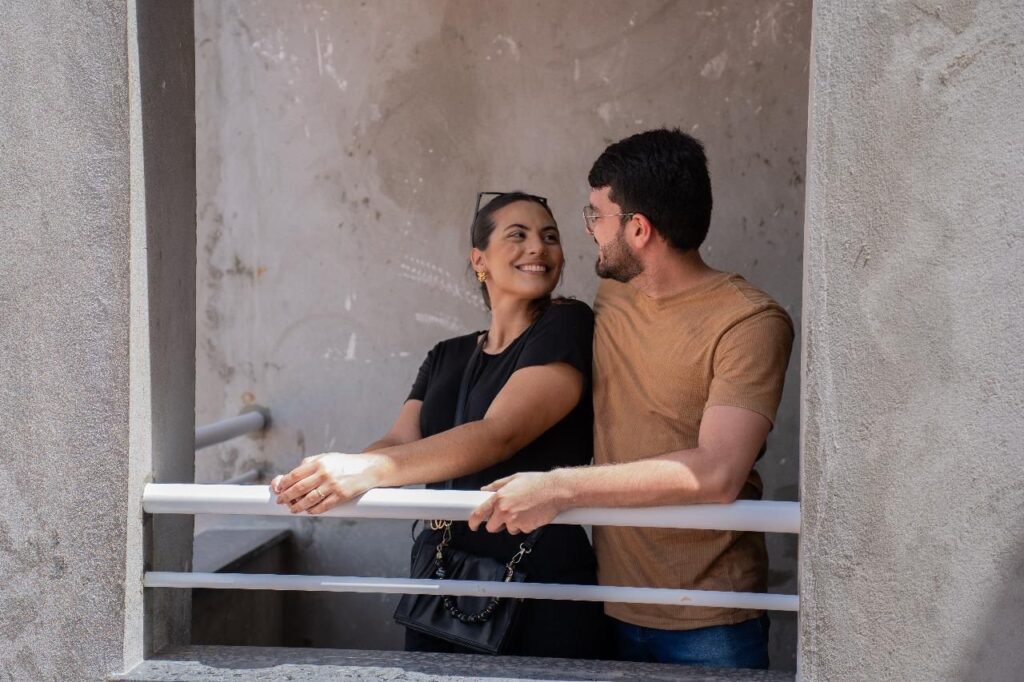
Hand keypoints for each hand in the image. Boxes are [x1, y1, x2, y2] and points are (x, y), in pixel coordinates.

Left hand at [271, 452, 387, 514]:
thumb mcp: (326, 458)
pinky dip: (313, 510)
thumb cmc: (345, 464)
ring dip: (298, 506)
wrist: (368, 468)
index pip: (295, 474)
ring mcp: (333, 485)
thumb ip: (308, 465)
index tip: (278, 489)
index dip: (283, 483)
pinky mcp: (341, 495)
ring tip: (293, 509)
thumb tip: (289, 477)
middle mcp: (325, 473)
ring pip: (309, 499)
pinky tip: (309, 511)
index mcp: (319, 462)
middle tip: (281, 501)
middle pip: (299, 488)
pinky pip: (323, 506)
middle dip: (287, 496)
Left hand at [467, 471, 569, 533]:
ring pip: (508, 529)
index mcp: (499, 498)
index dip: (474, 522)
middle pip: (492, 527)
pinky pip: (521, 530)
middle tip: (504, 517)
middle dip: (496, 524)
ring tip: (524, 511)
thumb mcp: (514, 478)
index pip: (480, 514)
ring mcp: (515, 521)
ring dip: (513, 524)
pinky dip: (525, 525)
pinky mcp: (526, 528)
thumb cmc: (536, 482)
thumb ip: (497, 485)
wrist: (556, 491)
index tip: (473, 525)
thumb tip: (485, 490)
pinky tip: (531, 514)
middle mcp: (505, 511)